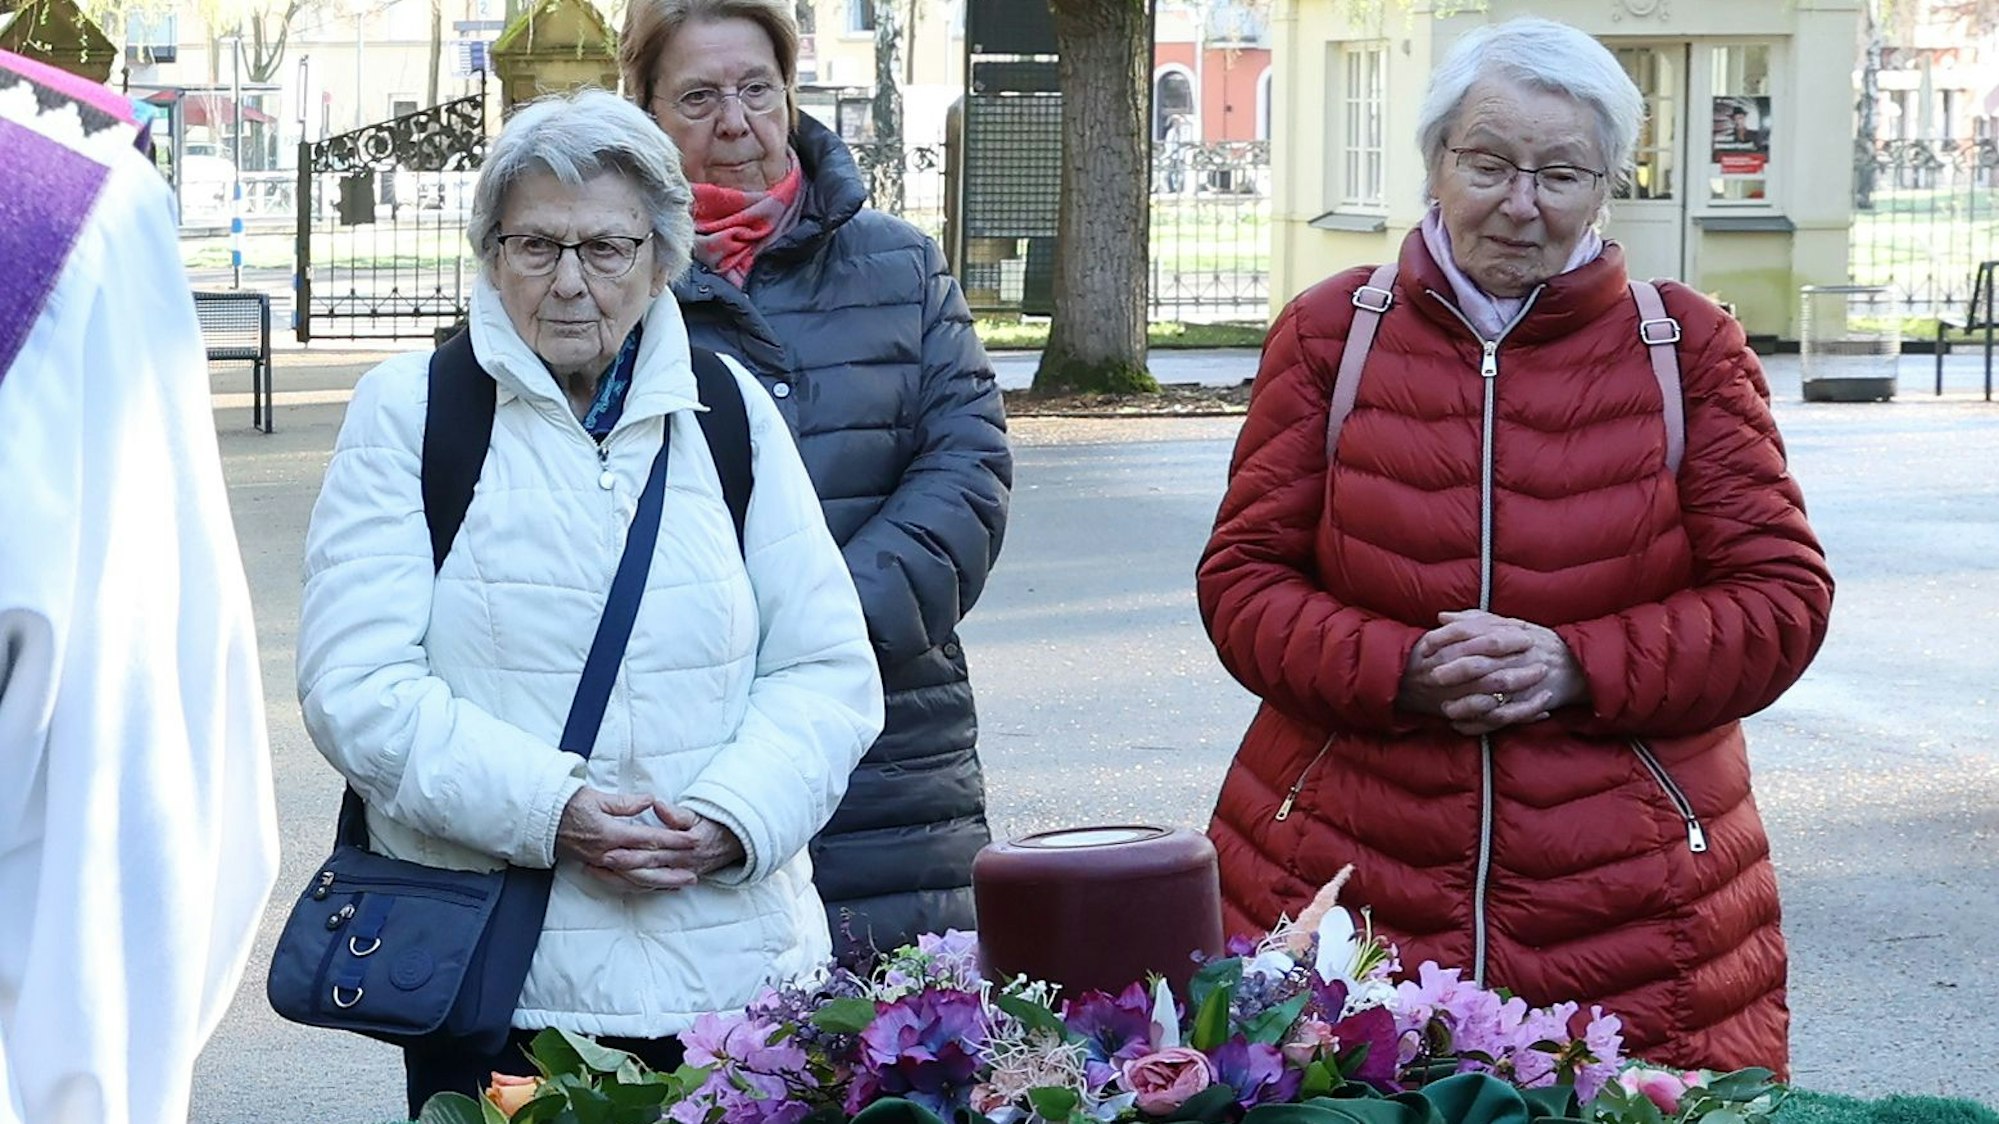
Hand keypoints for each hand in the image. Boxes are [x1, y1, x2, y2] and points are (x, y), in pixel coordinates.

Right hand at [556, 789, 744, 891]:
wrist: (541, 820)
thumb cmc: (570, 804)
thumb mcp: (599, 798)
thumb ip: (627, 803)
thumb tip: (651, 801)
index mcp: (611, 833)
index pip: (649, 839)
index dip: (673, 840)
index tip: (692, 840)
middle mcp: (608, 853)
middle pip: (647, 864)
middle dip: (673, 868)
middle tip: (695, 870)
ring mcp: (601, 864)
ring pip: (636, 878)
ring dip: (661, 882)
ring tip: (682, 884)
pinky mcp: (596, 868)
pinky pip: (621, 883)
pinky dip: (640, 886)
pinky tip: (654, 887)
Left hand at [601, 803, 745, 882]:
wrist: (731, 845)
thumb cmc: (711, 826)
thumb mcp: (697, 815)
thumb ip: (675, 813)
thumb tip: (656, 804)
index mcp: (686, 843)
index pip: (655, 847)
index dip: (632, 848)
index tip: (612, 847)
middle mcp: (681, 862)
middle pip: (648, 865)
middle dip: (623, 864)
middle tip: (601, 860)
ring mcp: (678, 873)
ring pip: (647, 878)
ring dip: (624, 876)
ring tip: (601, 871)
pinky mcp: (675, 878)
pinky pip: (652, 885)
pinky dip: (634, 885)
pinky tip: (616, 881)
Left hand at [1397, 610, 1588, 734]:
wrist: (1576, 665)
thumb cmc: (1538, 642)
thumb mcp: (1510, 624)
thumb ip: (1475, 620)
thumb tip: (1441, 616)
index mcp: (1511, 636)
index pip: (1476, 634)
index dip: (1450, 640)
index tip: (1428, 647)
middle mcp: (1517, 659)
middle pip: (1482, 665)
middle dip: (1456, 672)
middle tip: (1432, 678)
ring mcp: (1524, 685)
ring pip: (1492, 696)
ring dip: (1466, 705)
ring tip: (1445, 709)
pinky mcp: (1528, 705)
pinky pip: (1502, 719)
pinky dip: (1480, 724)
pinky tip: (1460, 726)